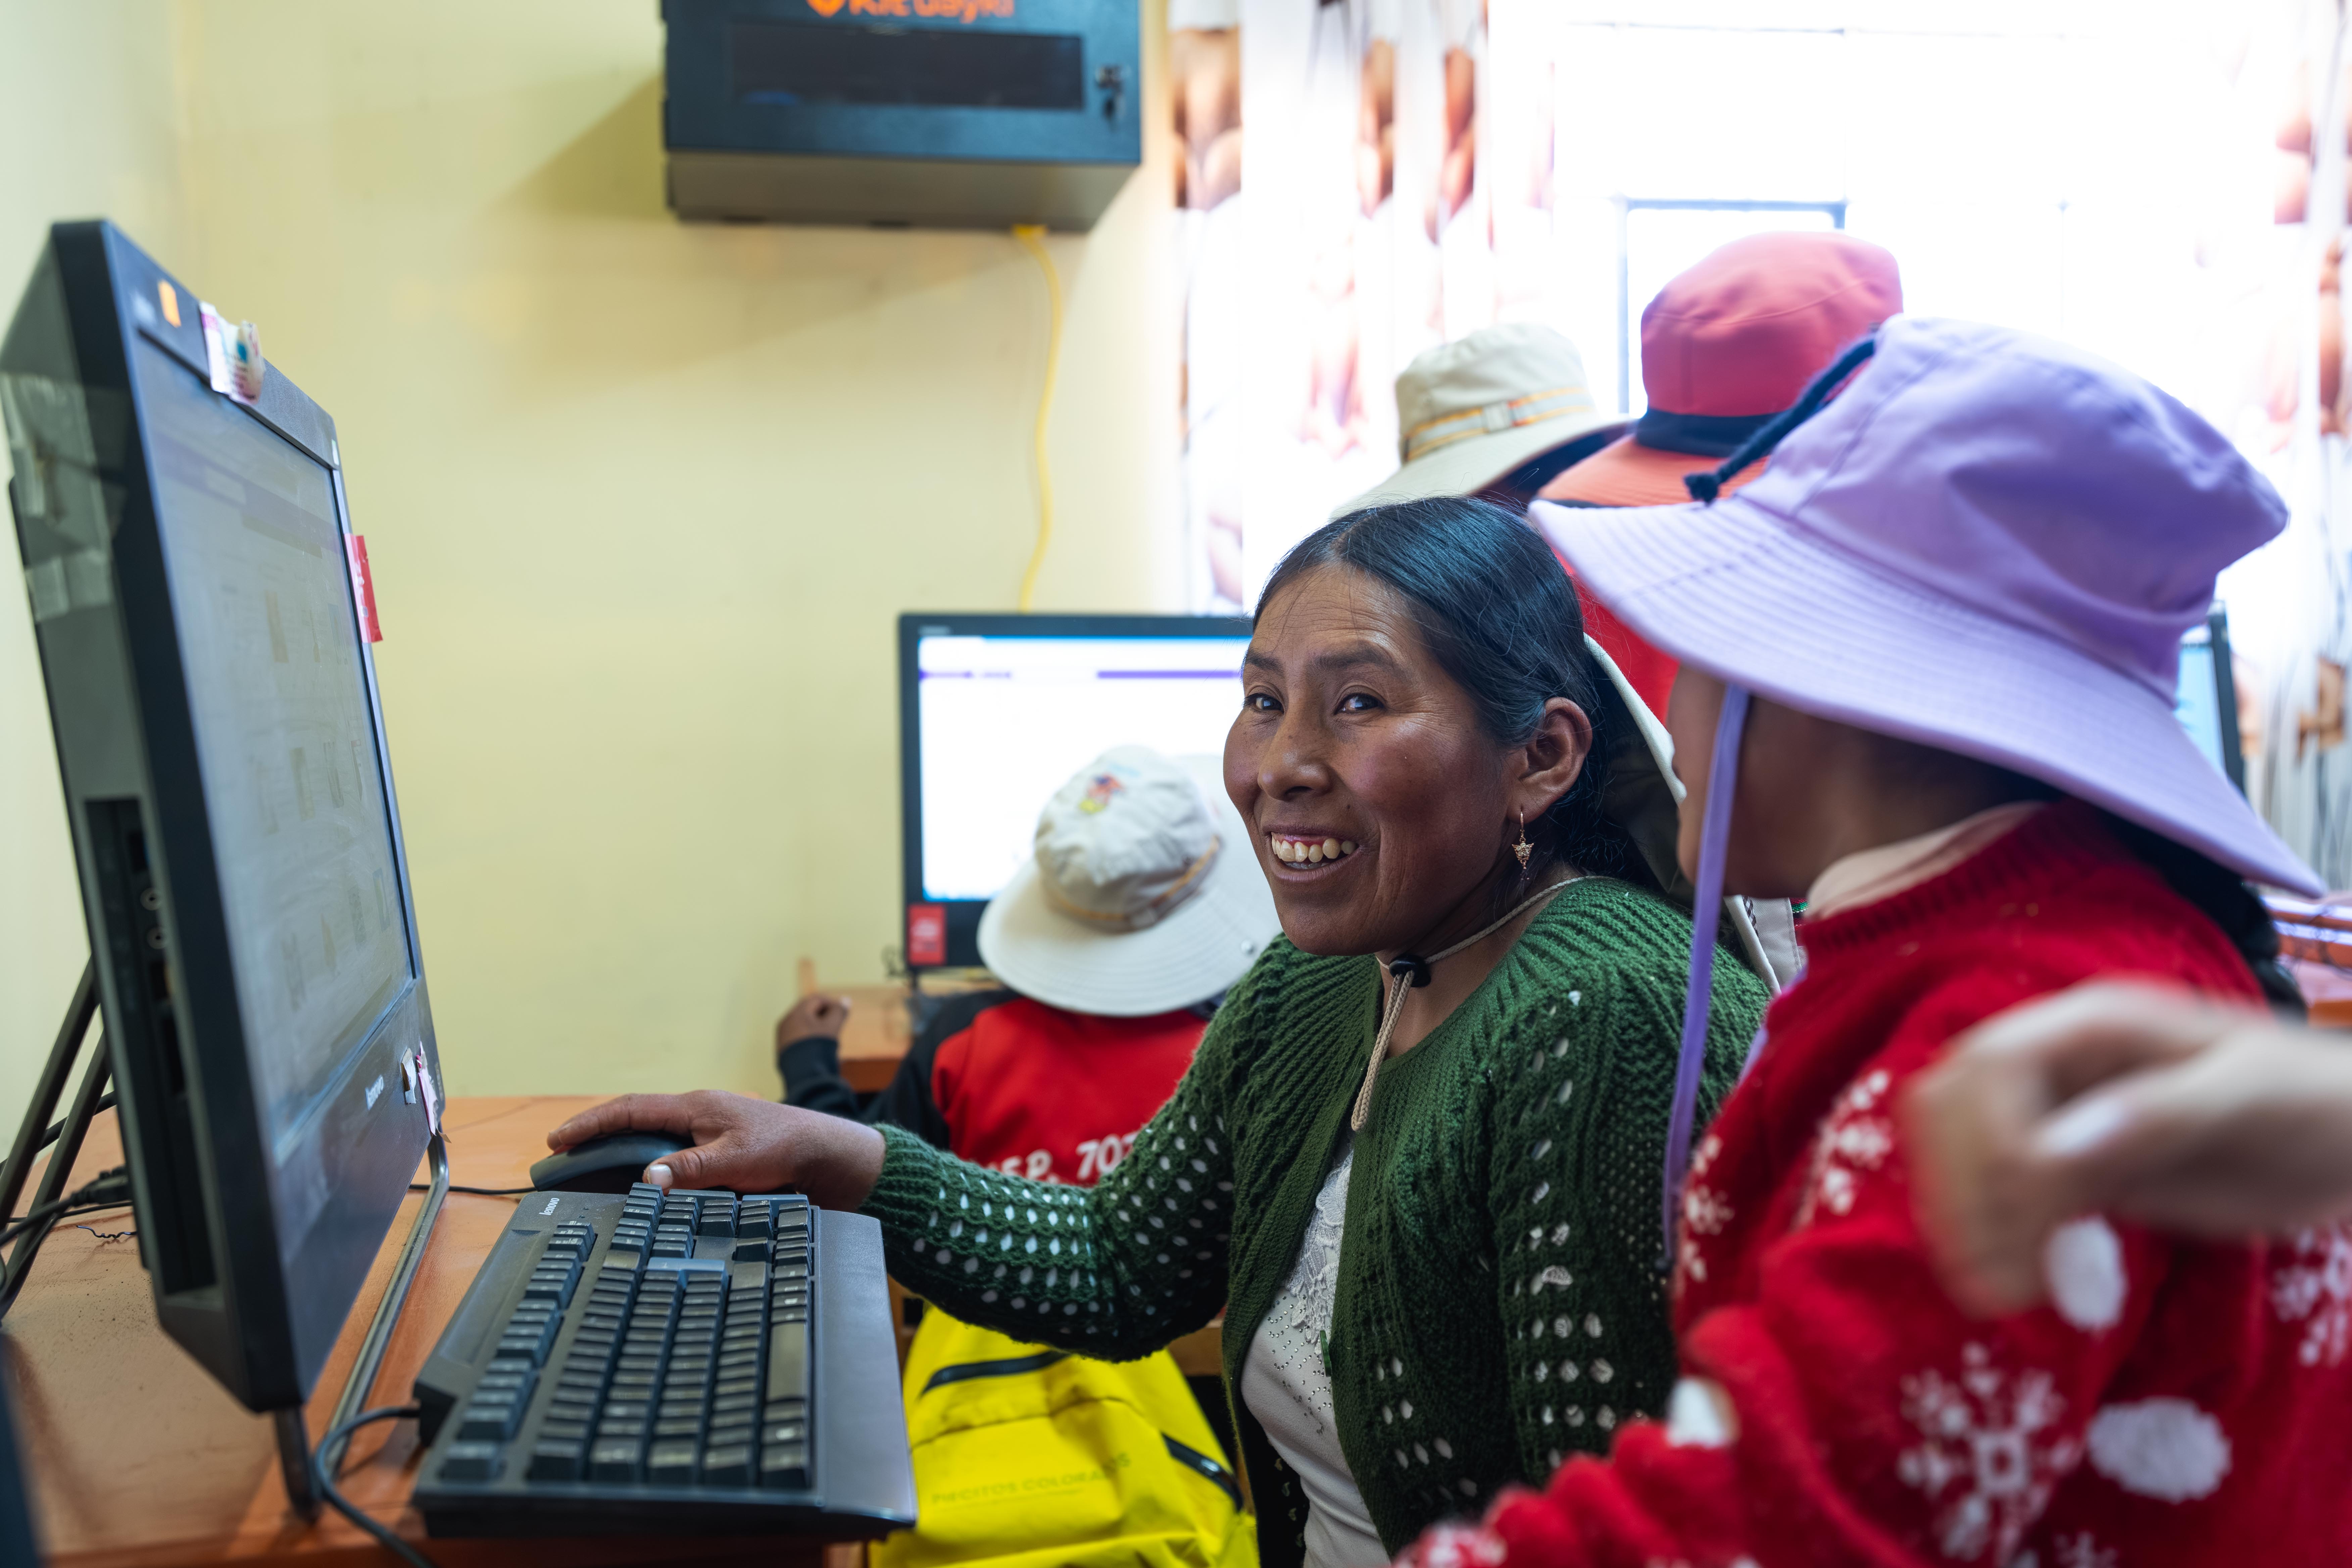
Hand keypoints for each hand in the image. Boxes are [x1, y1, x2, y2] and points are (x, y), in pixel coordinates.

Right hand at [547, 1091, 885, 1210]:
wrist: (826, 1155)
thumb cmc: (785, 1149)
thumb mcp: (737, 1160)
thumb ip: (692, 1168)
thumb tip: (646, 1177)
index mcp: (695, 1106)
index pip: (630, 1109)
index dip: (591, 1123)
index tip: (558, 1139)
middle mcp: (696, 1114)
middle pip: (633, 1120)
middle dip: (595, 1135)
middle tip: (561, 1155)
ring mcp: (706, 1130)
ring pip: (650, 1138)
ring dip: (618, 1151)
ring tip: (586, 1171)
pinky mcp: (718, 1149)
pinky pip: (671, 1153)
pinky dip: (647, 1164)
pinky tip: (636, 1183)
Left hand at [776, 993, 850, 1049]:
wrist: (802, 1075)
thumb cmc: (818, 1047)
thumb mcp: (832, 1027)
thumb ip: (839, 1011)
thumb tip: (846, 1000)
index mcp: (796, 1013)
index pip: (816, 1000)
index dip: (832, 1003)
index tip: (843, 1012)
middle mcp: (785, 1023)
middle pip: (807, 1012)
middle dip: (824, 1015)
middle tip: (837, 1023)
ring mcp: (782, 1037)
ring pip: (802, 1025)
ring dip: (816, 1027)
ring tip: (829, 1037)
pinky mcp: (783, 1050)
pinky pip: (797, 1037)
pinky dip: (809, 1037)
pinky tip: (818, 1047)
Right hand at [1902, 981, 2351, 1317]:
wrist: (2350, 1138)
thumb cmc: (2315, 1103)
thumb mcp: (2251, 1098)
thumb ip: (2156, 1115)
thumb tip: (2048, 1151)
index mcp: (2095, 1024)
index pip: (1994, 1063)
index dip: (1989, 1132)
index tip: (2023, 1204)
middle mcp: (2058, 1062)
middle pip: (1955, 1103)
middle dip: (1959, 1185)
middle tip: (1994, 1272)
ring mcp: (2056, 1115)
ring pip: (1959, 1149)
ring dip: (1960, 1217)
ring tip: (1997, 1293)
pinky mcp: (2067, 1171)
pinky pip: (1998, 1194)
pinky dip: (1986, 1235)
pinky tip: (2011, 1282)